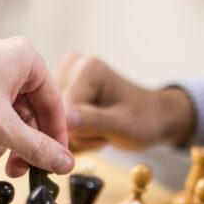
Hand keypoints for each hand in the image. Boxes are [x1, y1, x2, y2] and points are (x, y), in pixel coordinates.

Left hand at [0, 37, 74, 177]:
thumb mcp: (2, 129)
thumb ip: (38, 148)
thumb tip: (64, 163)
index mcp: (23, 59)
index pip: (53, 104)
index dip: (56, 138)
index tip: (58, 163)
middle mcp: (6, 64)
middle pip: (28, 117)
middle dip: (18, 145)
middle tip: (17, 171)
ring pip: (5, 124)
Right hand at [54, 53, 195, 151]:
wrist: (152, 116)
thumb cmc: (145, 119)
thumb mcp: (124, 125)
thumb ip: (94, 121)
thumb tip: (65, 120)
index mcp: (87, 68)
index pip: (63, 111)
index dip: (79, 134)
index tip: (103, 137)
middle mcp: (71, 66)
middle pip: (53, 115)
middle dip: (77, 135)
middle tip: (103, 134)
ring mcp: (64, 76)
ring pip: (52, 120)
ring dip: (75, 136)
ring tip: (99, 130)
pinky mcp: (61, 88)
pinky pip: (54, 119)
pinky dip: (72, 132)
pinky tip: (89, 128)